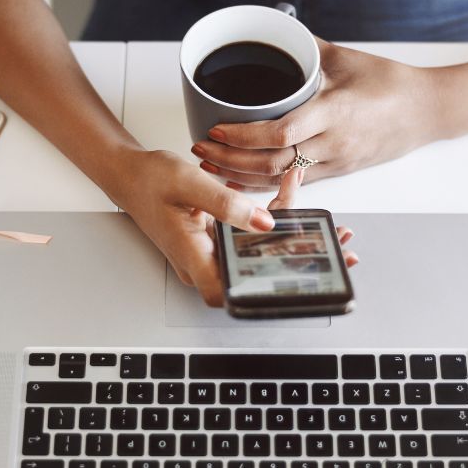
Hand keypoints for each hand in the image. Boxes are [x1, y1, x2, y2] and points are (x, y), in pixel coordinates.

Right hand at [116, 150, 356, 305]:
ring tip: (327, 225)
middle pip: (257, 272)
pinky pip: (248, 239)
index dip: (270, 292)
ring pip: (257, 254)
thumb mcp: (191, 184)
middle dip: (298, 259)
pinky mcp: (215, 241)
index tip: (305, 280)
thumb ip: (228, 204)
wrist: (130, 174)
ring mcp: (209, 254)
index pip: (234, 294)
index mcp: (194, 257)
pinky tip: (290, 199)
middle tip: (337, 245)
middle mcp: (203, 263)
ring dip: (290, 237)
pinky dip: (272, 221)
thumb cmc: (150, 180)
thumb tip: (267, 223)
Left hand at [190, 40, 437, 188]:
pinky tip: (241, 181)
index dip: (243, 137)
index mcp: (334, 112)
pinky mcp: (339, 171)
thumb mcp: (346, 58)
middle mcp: (333, 143)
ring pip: (281, 179)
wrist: (428, 110)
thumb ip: (307, 49)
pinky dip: (265, 184)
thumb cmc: (390, 82)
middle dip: (231, 160)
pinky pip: (296, 184)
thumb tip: (276, 32)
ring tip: (211, 167)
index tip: (217, 129)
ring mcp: (336, 161)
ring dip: (241, 176)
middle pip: (272, 162)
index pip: (280, 133)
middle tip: (201, 149)